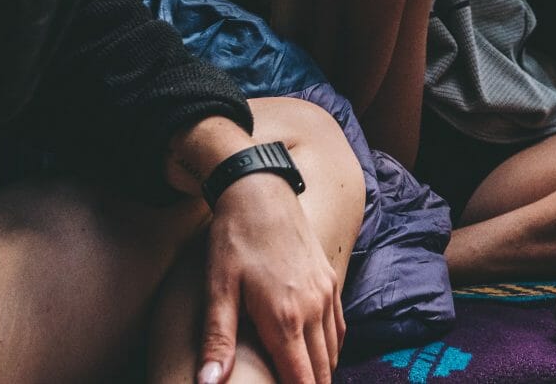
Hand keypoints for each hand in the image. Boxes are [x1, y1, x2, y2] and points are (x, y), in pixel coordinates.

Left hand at [200, 175, 343, 383]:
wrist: (260, 190)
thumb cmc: (234, 240)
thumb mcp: (218, 289)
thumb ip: (216, 341)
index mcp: (284, 318)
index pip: (301, 379)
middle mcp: (313, 308)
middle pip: (322, 369)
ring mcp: (326, 292)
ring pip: (333, 350)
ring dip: (323, 372)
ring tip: (308, 383)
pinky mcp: (330, 279)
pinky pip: (338, 327)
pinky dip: (332, 349)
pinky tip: (319, 357)